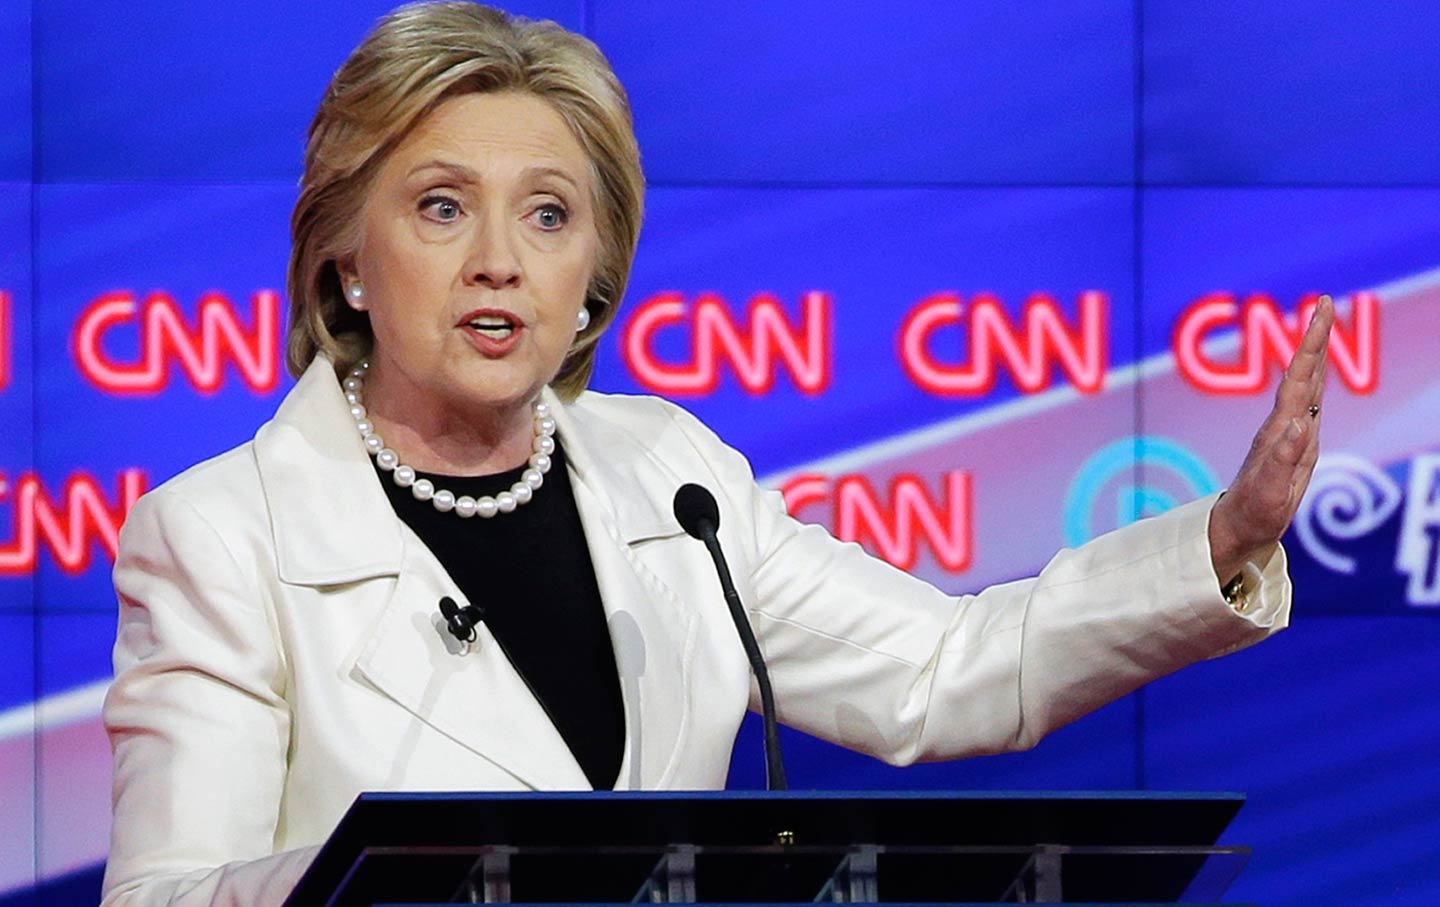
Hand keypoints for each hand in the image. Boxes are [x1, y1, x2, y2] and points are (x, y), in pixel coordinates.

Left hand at [1208, 294, 1334, 586]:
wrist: (1239, 527)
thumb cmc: (1254, 512)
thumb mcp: (1272, 490)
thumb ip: (1285, 457)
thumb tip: (1301, 422)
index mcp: (1281, 428)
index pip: (1300, 376)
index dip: (1312, 343)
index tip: (1322, 310)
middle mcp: (1284, 423)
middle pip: (1304, 371)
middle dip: (1316, 337)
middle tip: (1326, 303)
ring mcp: (1288, 432)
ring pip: (1307, 384)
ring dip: (1317, 354)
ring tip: (1324, 327)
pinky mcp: (1294, 444)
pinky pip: (1310, 403)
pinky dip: (1317, 382)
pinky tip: (1319, 375)